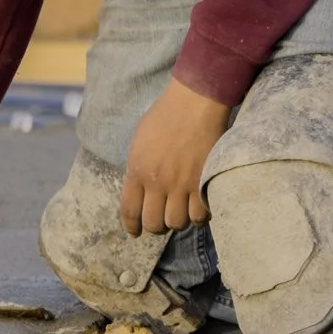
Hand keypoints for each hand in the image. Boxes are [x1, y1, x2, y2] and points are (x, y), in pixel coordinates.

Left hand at [121, 78, 228, 236]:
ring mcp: (181, 184)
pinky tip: (200, 208)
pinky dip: (200, 215)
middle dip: (156, 226)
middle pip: (153, 223)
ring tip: (183, 212)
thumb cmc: (165, 114)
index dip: (132, 226)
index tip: (135, 232)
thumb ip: (138, 166)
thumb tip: (140, 187)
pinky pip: (201, 215)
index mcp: (137, 170)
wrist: (195, 101)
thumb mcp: (140, 139)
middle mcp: (157, 182)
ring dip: (179, 221)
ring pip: (177, 223)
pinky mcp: (203, 183)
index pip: (129, 210)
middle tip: (163, 221)